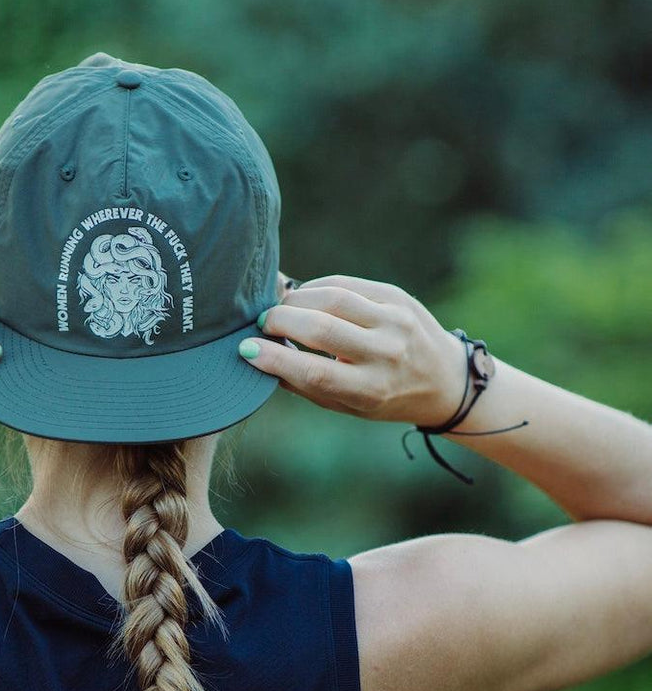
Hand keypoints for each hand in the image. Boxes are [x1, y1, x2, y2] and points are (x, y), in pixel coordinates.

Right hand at [242, 273, 469, 426]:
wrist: (444, 379)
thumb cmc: (385, 397)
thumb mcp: (348, 406)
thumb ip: (306, 385)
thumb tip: (259, 357)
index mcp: (371, 390)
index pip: (314, 372)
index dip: (274, 359)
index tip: (247, 349)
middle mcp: (386, 354)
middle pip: (321, 328)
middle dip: (280, 321)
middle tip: (263, 324)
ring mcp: (395, 321)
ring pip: (332, 298)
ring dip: (296, 300)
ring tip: (281, 309)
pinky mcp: (397, 297)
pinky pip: (346, 284)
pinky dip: (316, 288)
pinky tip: (305, 298)